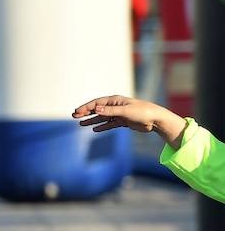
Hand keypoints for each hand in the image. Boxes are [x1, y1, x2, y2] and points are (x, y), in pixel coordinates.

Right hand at [72, 95, 187, 146]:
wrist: (156, 120)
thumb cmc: (142, 112)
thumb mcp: (125, 111)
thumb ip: (110, 111)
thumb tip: (95, 110)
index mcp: (115, 101)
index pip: (97, 103)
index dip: (86, 107)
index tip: (76, 112)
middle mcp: (116, 106)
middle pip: (97, 109)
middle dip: (86, 113)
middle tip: (74, 116)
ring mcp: (119, 114)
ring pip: (102, 118)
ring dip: (92, 120)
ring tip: (81, 124)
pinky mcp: (123, 122)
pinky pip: (109, 124)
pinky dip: (102, 126)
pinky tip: (95, 129)